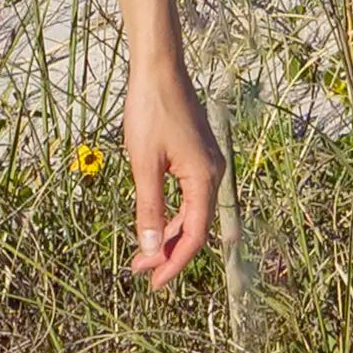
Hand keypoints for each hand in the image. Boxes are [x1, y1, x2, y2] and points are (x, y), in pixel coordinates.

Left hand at [123, 56, 223, 290]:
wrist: (159, 69)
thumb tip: (149, 248)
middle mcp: (213, 173)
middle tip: (139, 270)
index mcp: (205, 178)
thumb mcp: (143, 163)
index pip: (193, 234)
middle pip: (194, 226)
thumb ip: (148, 207)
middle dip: (166, 251)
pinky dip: (171, 213)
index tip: (154, 282)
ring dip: (167, 233)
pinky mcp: (198, 156)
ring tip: (141, 252)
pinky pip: (188, 195)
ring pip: (191, 212)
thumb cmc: (150, 111)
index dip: (174, 262)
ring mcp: (207, 164)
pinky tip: (152, 221)